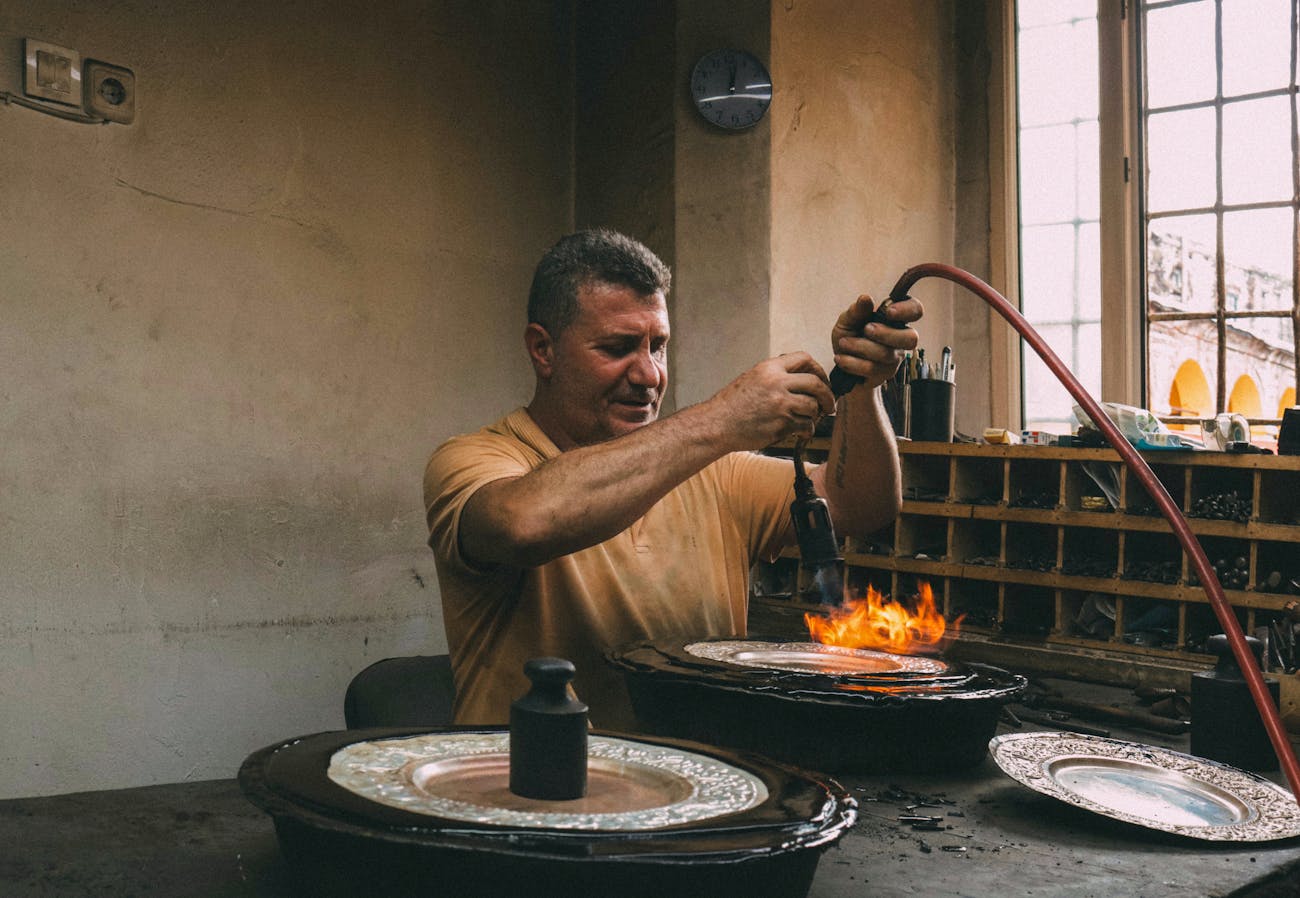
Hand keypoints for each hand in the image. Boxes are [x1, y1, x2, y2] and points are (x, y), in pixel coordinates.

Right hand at [706, 352, 834, 449]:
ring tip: (809, 420)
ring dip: (815, 415)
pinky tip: (801, 432)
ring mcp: (780, 404)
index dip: (818, 370)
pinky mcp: (782, 424)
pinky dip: (807, 430)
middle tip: (828, 404)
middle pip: (816, 383)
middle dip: (827, 395)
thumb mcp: (752, 378)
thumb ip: (776, 375)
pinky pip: (806, 426)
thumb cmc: (733, 405)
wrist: (717, 425)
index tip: (821, 381)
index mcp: (769, 368)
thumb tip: (802, 378)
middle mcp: (777, 383)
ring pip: (813, 406)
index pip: (804, 359)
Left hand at [831, 294, 921, 390]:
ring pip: (886, 354)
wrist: (840, 363)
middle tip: (866, 329)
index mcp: (895, 318)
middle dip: (885, 334)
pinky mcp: (885, 374)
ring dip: (860, 347)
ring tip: (843, 343)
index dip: (907, 310)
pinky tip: (840, 359)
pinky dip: (852, 362)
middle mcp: (901, 338)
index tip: (889, 311)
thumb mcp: (847, 321)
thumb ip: (856, 311)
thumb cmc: (848, 336)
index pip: (915, 310)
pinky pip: (872, 368)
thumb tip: (865, 298)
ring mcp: (895, 358)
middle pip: (911, 338)